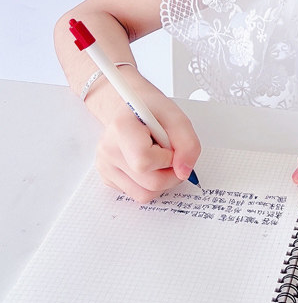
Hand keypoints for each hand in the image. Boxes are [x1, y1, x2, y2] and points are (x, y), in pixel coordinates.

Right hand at [93, 72, 200, 202]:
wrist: (130, 108)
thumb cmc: (151, 110)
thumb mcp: (177, 116)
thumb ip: (188, 143)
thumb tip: (184, 172)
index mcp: (122, 128)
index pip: (145, 160)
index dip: (167, 158)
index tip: (171, 146)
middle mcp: (108, 150)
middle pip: (149, 183)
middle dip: (171, 173)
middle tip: (172, 154)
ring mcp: (106, 167)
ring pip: (144, 194)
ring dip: (162, 180)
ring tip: (160, 158)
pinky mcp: (108, 179)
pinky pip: (137, 194)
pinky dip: (150, 182)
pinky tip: (149, 162)